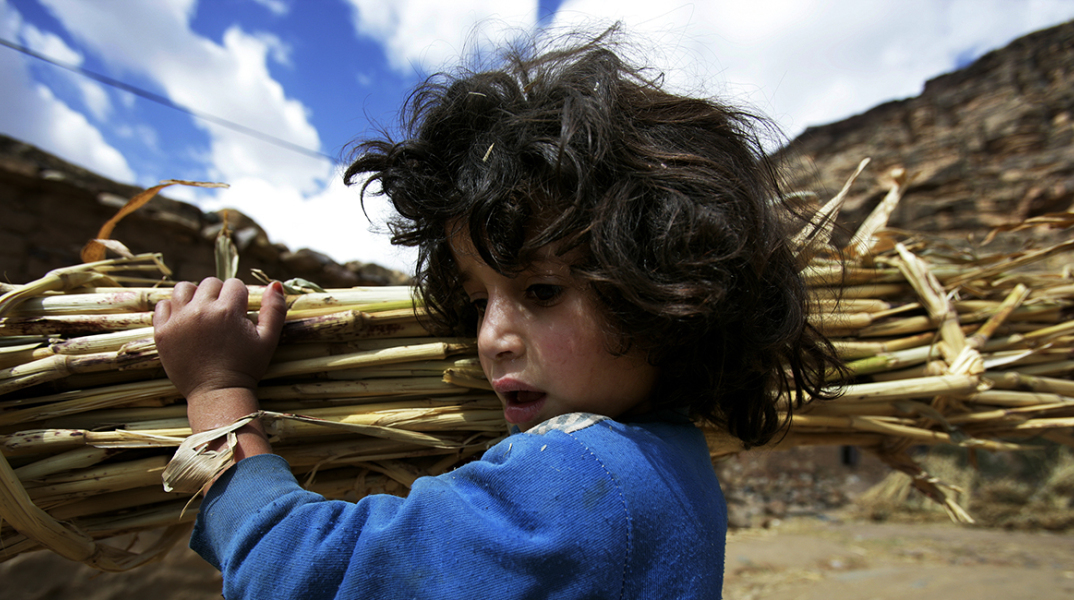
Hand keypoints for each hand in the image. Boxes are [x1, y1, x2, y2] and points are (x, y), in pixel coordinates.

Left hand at [153, 278, 286, 399]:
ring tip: (201, 312)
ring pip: (184, 288)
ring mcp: (179, 320)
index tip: (239, 313)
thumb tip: (275, 284)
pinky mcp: (163, 332)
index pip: (233, 284)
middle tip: (221, 315)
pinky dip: (173, 309)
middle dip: (218, 294)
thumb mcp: (268, 340)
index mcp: (228, 310)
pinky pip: (163, 305)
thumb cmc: (246, 367)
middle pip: (209, 283)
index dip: (239, 297)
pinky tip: (184, 321)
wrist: (217, 393)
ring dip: (194, 296)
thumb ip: (275, 310)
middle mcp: (201, 310)